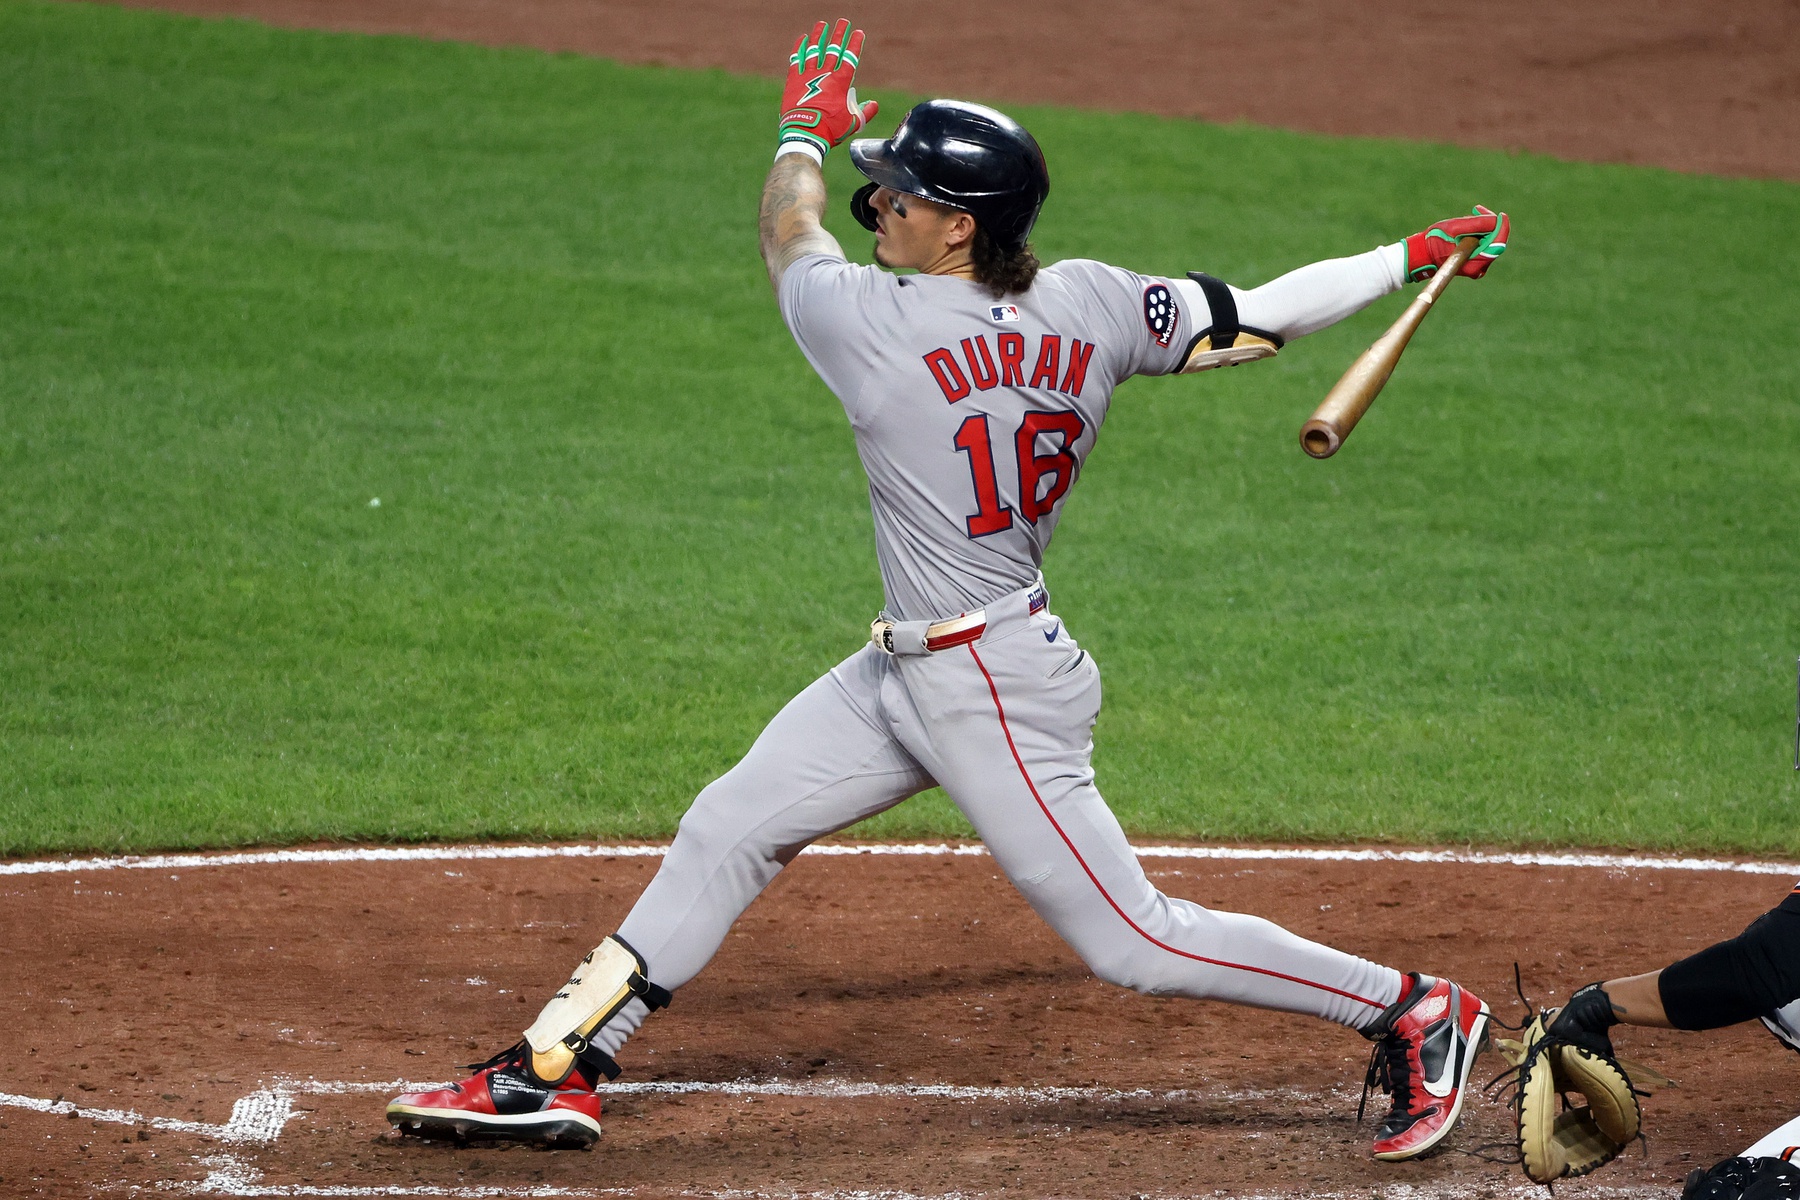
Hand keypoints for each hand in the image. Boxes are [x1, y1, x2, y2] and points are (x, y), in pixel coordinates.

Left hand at [778, 19, 878, 158]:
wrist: (805, 133)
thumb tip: (873, 105)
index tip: (859, 32)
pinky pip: (797, 59)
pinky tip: (803, 39)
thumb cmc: (829, 130)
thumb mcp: (852, 123)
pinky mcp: (794, 80)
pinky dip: (800, 48)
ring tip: (822, 25)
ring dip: (819, 36)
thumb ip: (864, 112)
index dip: (855, 44)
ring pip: (814, 50)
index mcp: (840, 83)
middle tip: (843, 22)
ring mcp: (808, 75)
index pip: (850, 57)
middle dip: (839, 34)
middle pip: (833, 48)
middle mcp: (825, 74)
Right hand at [1404, 205, 1509, 281]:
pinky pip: (1484, 244)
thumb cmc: (1435, 241)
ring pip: (1490, 242)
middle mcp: (1479, 268)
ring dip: (1483, 226)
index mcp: (1475, 263)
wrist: (1422, 254)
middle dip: (1490, 224)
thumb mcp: (1455, 228)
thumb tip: (1498, 220)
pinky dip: (1479, 232)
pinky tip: (1469, 225)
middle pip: (1495, 242)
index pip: (1497, 244)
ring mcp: (1477, 266)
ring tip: (1471, 215)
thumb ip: (1478, 224)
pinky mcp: (1475, 262)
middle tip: (1476, 210)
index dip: (1502, 228)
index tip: (1500, 214)